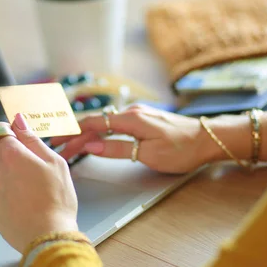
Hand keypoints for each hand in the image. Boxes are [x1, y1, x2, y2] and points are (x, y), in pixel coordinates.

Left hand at [0, 113, 78, 253]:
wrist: (47, 236)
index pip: (0, 131)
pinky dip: (5, 197)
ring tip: (31, 195)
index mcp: (11, 154)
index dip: (11, 134)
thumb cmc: (56, 200)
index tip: (20, 141)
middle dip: (15, 161)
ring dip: (10, 180)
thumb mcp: (54, 163)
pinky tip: (22, 206)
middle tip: (36, 176)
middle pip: (1, 156)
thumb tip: (18, 120)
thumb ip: (32, 139)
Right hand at [52, 104, 215, 173]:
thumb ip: (117, 149)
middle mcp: (131, 112)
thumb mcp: (148, 154)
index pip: (92, 124)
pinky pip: (114, 125)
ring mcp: (137, 115)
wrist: (209, 139)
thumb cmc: (183, 149)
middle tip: (58, 147)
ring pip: (104, 124)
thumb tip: (92, 146)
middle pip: (95, 124)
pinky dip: (100, 133)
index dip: (72, 133)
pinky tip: (94, 139)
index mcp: (131, 119)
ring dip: (86, 135)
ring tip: (71, 146)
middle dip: (74, 136)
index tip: (57, 140)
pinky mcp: (143, 120)